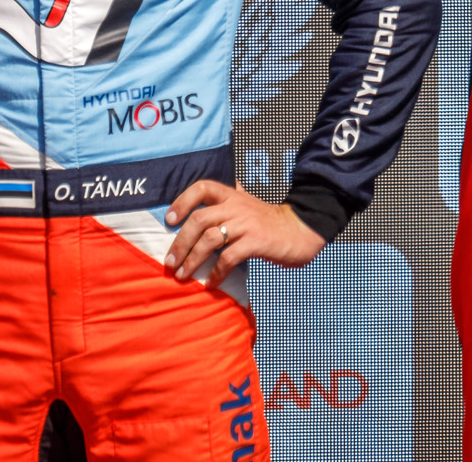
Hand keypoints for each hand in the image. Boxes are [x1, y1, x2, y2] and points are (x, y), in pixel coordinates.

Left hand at [163, 180, 323, 285]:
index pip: (203, 187)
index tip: (169, 220)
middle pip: (199, 219)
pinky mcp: (255, 242)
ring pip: (209, 239)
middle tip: (170, 261)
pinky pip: (228, 258)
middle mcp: (237, 207)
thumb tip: (204, 202)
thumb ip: (228, 203)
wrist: (302, 229)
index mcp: (233, 196)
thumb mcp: (248, 205)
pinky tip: (211, 283)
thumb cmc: (270, 222)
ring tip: (183, 275)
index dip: (182, 201)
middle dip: (180, 242)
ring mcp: (246, 224)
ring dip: (192, 260)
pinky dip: (216, 273)